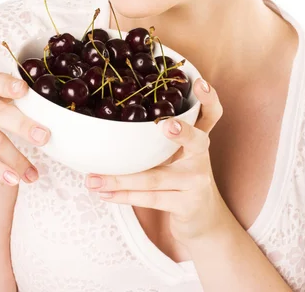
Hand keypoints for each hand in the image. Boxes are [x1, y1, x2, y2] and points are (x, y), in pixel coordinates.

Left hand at [84, 77, 228, 246]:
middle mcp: (201, 157)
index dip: (208, 98)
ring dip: (120, 178)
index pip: (210, 114)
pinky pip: (151, 198)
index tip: (200, 84)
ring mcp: (196, 182)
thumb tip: (109, 120)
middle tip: (166, 125)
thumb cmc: (179, 179)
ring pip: (156, 177)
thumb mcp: (176, 154)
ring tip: (93, 178)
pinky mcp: (187, 205)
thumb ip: (157, 138)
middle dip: (182, 132)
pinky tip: (104, 193)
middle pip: (196, 141)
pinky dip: (123, 196)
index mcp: (198, 139)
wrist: (201, 221)